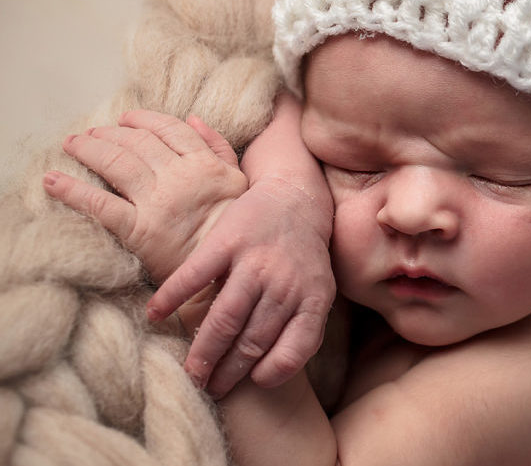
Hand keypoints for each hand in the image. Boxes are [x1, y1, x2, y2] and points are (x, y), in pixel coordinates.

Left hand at [44, 110, 247, 281]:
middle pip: (137, 142)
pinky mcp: (139, 230)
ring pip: (116, 162)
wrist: (230, 274)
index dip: (143, 120)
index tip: (126, 119)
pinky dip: (71, 190)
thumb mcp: (239, 182)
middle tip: (91, 133)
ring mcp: (158, 202)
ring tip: (72, 144)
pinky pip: (99, 203)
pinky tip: (51, 180)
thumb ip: (218, 148)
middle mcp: (181, 178)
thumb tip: (192, 119)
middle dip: (110, 133)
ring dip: (88, 148)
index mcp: (205, 165)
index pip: (169, 129)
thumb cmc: (236, 230)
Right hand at [149, 176, 335, 397]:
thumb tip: (267, 373)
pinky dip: (172, 296)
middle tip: (208, 388)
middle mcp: (286, 284)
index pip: (296, 348)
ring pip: (226, 319)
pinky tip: (155, 315)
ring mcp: (257, 262)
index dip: (272, 372)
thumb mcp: (318, 291)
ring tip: (189, 372)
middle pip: (252, 341)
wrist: (296, 198)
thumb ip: (301, 327)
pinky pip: (196, 275)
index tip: (252, 384)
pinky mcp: (229, 240)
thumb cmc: (303, 257)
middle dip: (228, 372)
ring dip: (204, 351)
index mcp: (313, 299)